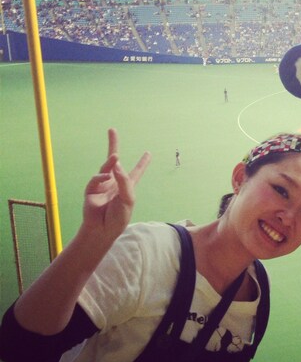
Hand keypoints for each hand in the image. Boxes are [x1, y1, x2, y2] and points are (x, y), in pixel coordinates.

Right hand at [81, 128, 150, 243]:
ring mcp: (102, 186)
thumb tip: (117, 163)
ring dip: (111, 162)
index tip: (148, 153)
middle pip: (114, 161)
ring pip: (105, 167)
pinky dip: (101, 177)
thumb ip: (124, 181)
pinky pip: (96, 180)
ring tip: (116, 157)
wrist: (103, 231)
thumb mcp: (128, 199)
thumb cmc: (118, 218)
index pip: (136, 171)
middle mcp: (114, 183)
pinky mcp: (91, 191)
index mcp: (127, 186)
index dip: (142, 163)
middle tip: (112, 130)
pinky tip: (107, 177)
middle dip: (113, 145)